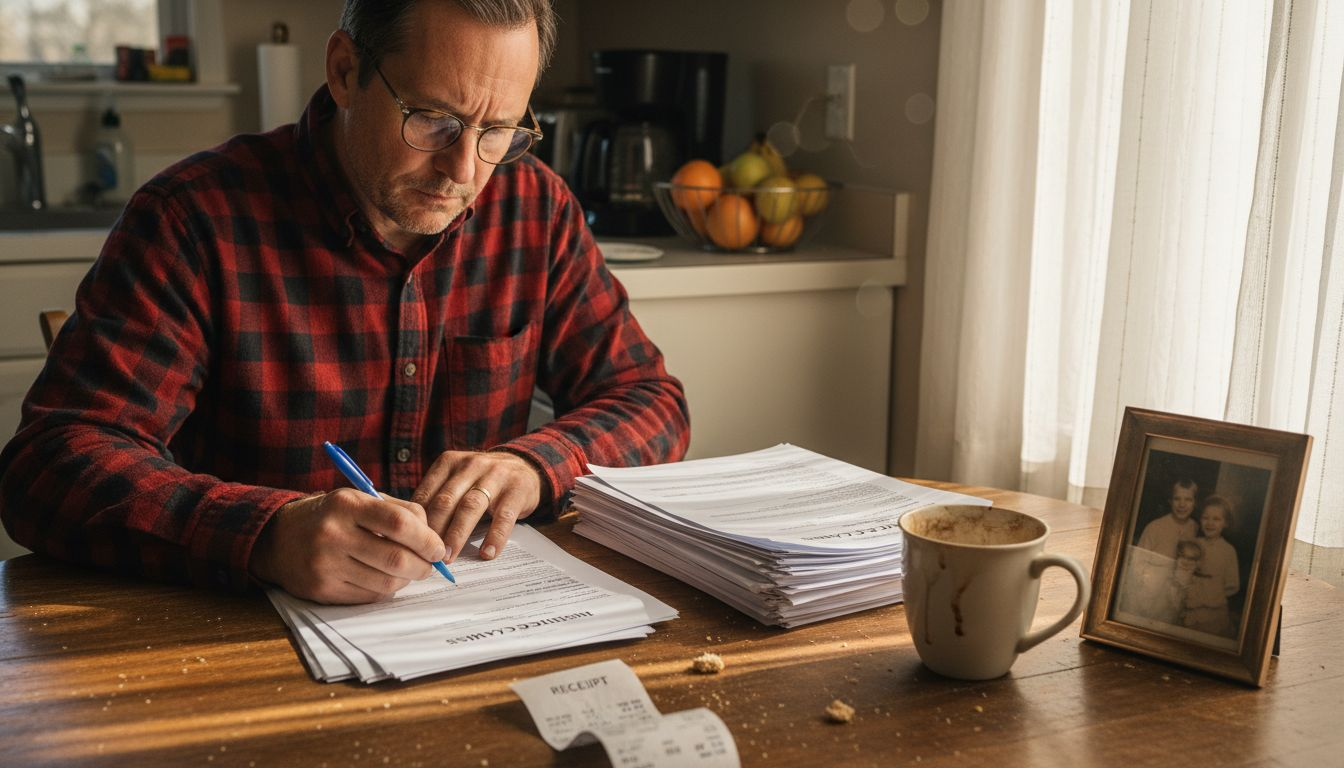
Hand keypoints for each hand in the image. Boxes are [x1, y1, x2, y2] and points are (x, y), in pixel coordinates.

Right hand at [249, 489, 445, 603]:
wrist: (278, 538)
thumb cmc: (332, 516)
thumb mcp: (359, 499)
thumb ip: (399, 511)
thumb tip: (434, 538)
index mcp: (346, 504)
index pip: (400, 523)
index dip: (427, 539)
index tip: (438, 547)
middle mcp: (333, 534)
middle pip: (396, 558)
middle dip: (423, 565)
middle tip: (430, 565)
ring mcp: (325, 565)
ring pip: (386, 583)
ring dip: (406, 580)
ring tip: (407, 571)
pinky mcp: (322, 590)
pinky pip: (369, 597)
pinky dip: (385, 590)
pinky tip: (383, 578)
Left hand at [412, 450, 542, 562]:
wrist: (523, 466)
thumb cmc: (482, 481)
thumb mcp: (457, 479)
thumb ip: (437, 497)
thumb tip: (412, 533)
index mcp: (449, 462)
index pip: (427, 493)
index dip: (417, 522)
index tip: (411, 545)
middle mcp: (471, 465)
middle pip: (446, 501)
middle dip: (434, 531)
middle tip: (427, 555)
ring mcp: (495, 476)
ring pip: (470, 507)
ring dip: (457, 535)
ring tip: (448, 557)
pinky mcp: (517, 490)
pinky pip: (503, 517)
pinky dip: (494, 537)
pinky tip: (486, 553)